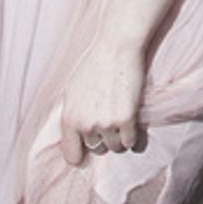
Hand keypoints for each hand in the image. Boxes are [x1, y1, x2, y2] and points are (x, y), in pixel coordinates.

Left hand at [59, 39, 145, 165]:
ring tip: (120, 118)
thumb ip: (72, 116)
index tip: (88, 152)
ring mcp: (106, 123)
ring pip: (116, 147)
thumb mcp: (72, 90)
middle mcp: (86, 125)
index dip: (82, 154)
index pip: (72, 156)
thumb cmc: (94, 65)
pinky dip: (133, 135)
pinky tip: (132, 121)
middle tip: (109, 120)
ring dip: (120, 137)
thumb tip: (75, 139)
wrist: (116, 48)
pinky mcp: (126, 119)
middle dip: (104, 139)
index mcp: (69, 118)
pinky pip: (131, 142)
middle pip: (98, 150)